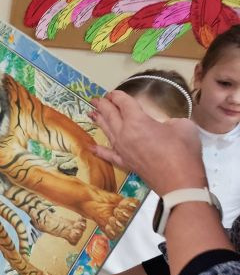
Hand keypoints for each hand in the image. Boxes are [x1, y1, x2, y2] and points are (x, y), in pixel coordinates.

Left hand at [89, 90, 206, 195]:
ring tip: (91, 113)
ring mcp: (122, 149)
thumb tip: (165, 126)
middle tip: (95, 99)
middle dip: (103, 105)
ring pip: (107, 131)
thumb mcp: (183, 126)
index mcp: (137, 121)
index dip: (118, 96)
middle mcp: (124, 133)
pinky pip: (108, 154)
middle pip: (110, 115)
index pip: (123, 103)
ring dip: (99, 121)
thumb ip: (169, 121)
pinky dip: (99, 150)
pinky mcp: (125, 162)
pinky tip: (91, 147)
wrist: (179, 181)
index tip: (114, 93)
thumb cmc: (183, 152)